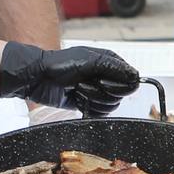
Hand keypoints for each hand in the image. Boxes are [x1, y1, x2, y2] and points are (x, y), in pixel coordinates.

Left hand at [0, 42, 139, 112]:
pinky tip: (76, 98)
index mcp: (109, 62)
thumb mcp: (89, 61)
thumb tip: (135, 76)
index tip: (103, 81)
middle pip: (120, 95)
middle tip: (85, 83)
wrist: (38, 77)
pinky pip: (99, 113)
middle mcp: (105, 76)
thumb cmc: (60, 64)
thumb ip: (114, 68)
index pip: (130, 78)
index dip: (118, 84)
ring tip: (78, 89)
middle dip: (101, 91)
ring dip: (91, 99)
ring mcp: (97, 91)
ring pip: (110, 106)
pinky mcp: (88, 103)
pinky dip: (87, 107)